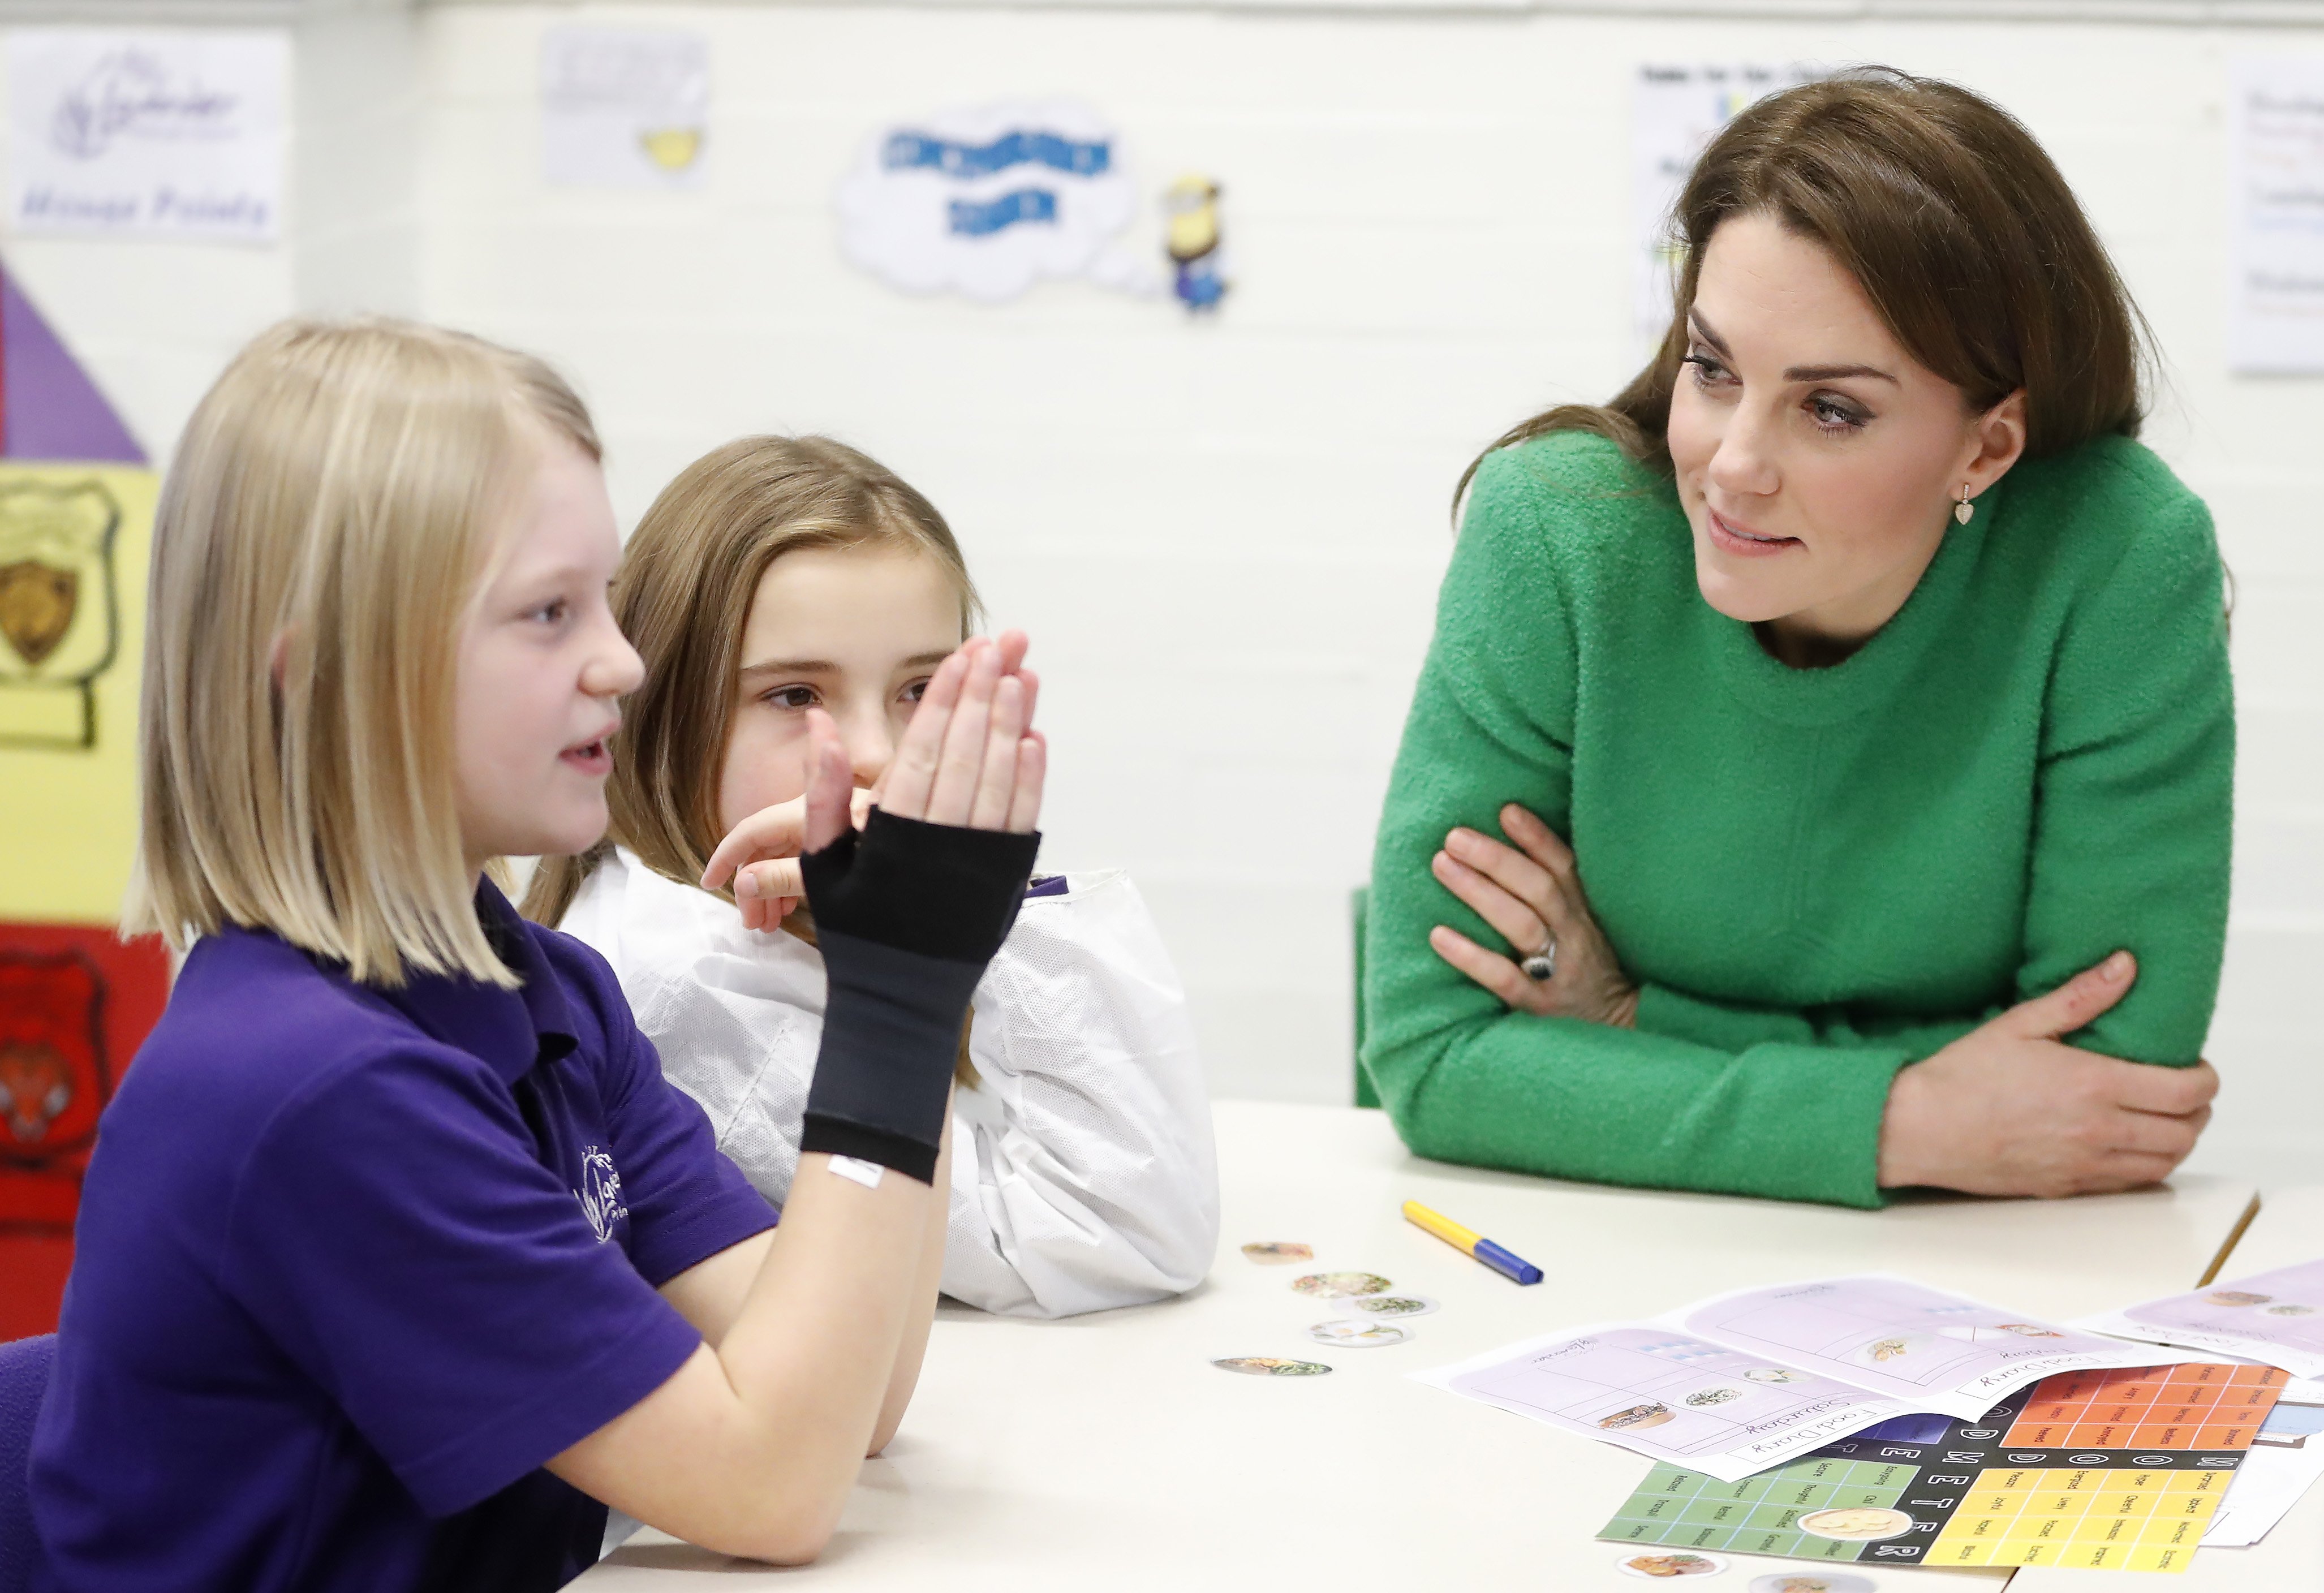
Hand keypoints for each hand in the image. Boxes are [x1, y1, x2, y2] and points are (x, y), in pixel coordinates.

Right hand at [700, 632, 1043, 926]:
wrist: (900, 998)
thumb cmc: (858, 927)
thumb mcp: (822, 864)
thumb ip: (822, 792)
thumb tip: (820, 724)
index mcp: (890, 836)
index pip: (922, 751)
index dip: (943, 700)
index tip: (961, 655)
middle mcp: (937, 844)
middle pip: (965, 754)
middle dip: (983, 694)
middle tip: (999, 644)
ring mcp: (976, 862)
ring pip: (998, 780)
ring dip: (1012, 724)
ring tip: (1021, 675)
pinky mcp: (1006, 880)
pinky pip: (1021, 820)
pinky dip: (1030, 779)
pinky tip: (1035, 738)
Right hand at [700, 787, 873, 930]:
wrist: (948, 910)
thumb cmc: (890, 901)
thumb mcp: (832, 889)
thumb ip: (785, 877)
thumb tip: (743, 881)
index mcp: (821, 815)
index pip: (755, 830)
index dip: (728, 855)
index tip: (709, 884)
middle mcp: (836, 812)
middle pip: (776, 842)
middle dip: (756, 881)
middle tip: (753, 925)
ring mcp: (853, 828)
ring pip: (799, 851)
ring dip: (777, 884)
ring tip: (771, 925)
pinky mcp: (869, 848)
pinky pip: (823, 857)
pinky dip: (803, 881)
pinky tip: (798, 908)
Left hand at [1427, 803, 1638, 1026]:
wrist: (1620, 1034)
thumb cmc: (1590, 972)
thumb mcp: (1588, 928)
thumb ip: (1560, 894)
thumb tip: (1511, 845)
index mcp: (1586, 914)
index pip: (1564, 867)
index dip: (1537, 838)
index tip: (1506, 810)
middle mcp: (1575, 937)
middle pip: (1538, 888)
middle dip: (1495, 858)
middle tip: (1454, 836)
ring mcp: (1559, 972)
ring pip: (1522, 924)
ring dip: (1479, 892)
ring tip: (1442, 866)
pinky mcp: (1540, 1007)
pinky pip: (1505, 979)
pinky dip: (1471, 956)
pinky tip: (1439, 936)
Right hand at [1878, 951, 2218, 1196]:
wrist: (1921, 1128)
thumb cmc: (1962, 1076)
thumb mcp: (2020, 1023)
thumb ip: (2080, 996)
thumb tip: (2124, 966)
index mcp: (2094, 1086)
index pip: (2188, 1091)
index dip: (2206, 1078)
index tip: (2196, 1066)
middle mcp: (2099, 1131)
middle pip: (2187, 1131)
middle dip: (2197, 1109)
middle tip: (2181, 1089)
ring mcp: (2086, 1165)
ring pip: (2166, 1162)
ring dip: (2177, 1140)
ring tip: (2160, 1117)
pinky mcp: (2069, 1188)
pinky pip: (2132, 1184)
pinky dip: (2146, 1165)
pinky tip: (2128, 1144)